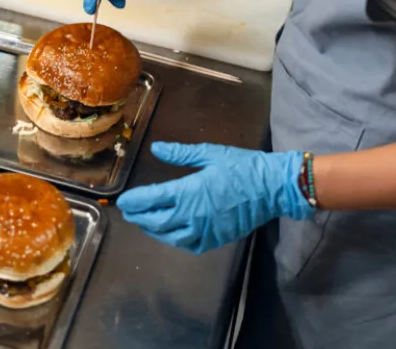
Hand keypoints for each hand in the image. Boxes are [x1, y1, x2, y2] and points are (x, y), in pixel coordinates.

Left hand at [117, 142, 312, 253]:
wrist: (272, 188)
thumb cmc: (241, 166)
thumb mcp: (209, 154)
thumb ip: (180, 154)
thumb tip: (157, 149)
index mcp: (188, 192)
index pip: (152, 199)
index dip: (135, 201)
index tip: (123, 201)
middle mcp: (193, 216)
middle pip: (157, 222)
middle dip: (139, 218)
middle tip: (128, 213)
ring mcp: (205, 231)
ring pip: (171, 238)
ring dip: (155, 231)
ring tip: (146, 223)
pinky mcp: (218, 239)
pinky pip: (191, 246)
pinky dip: (177, 241)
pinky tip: (172, 235)